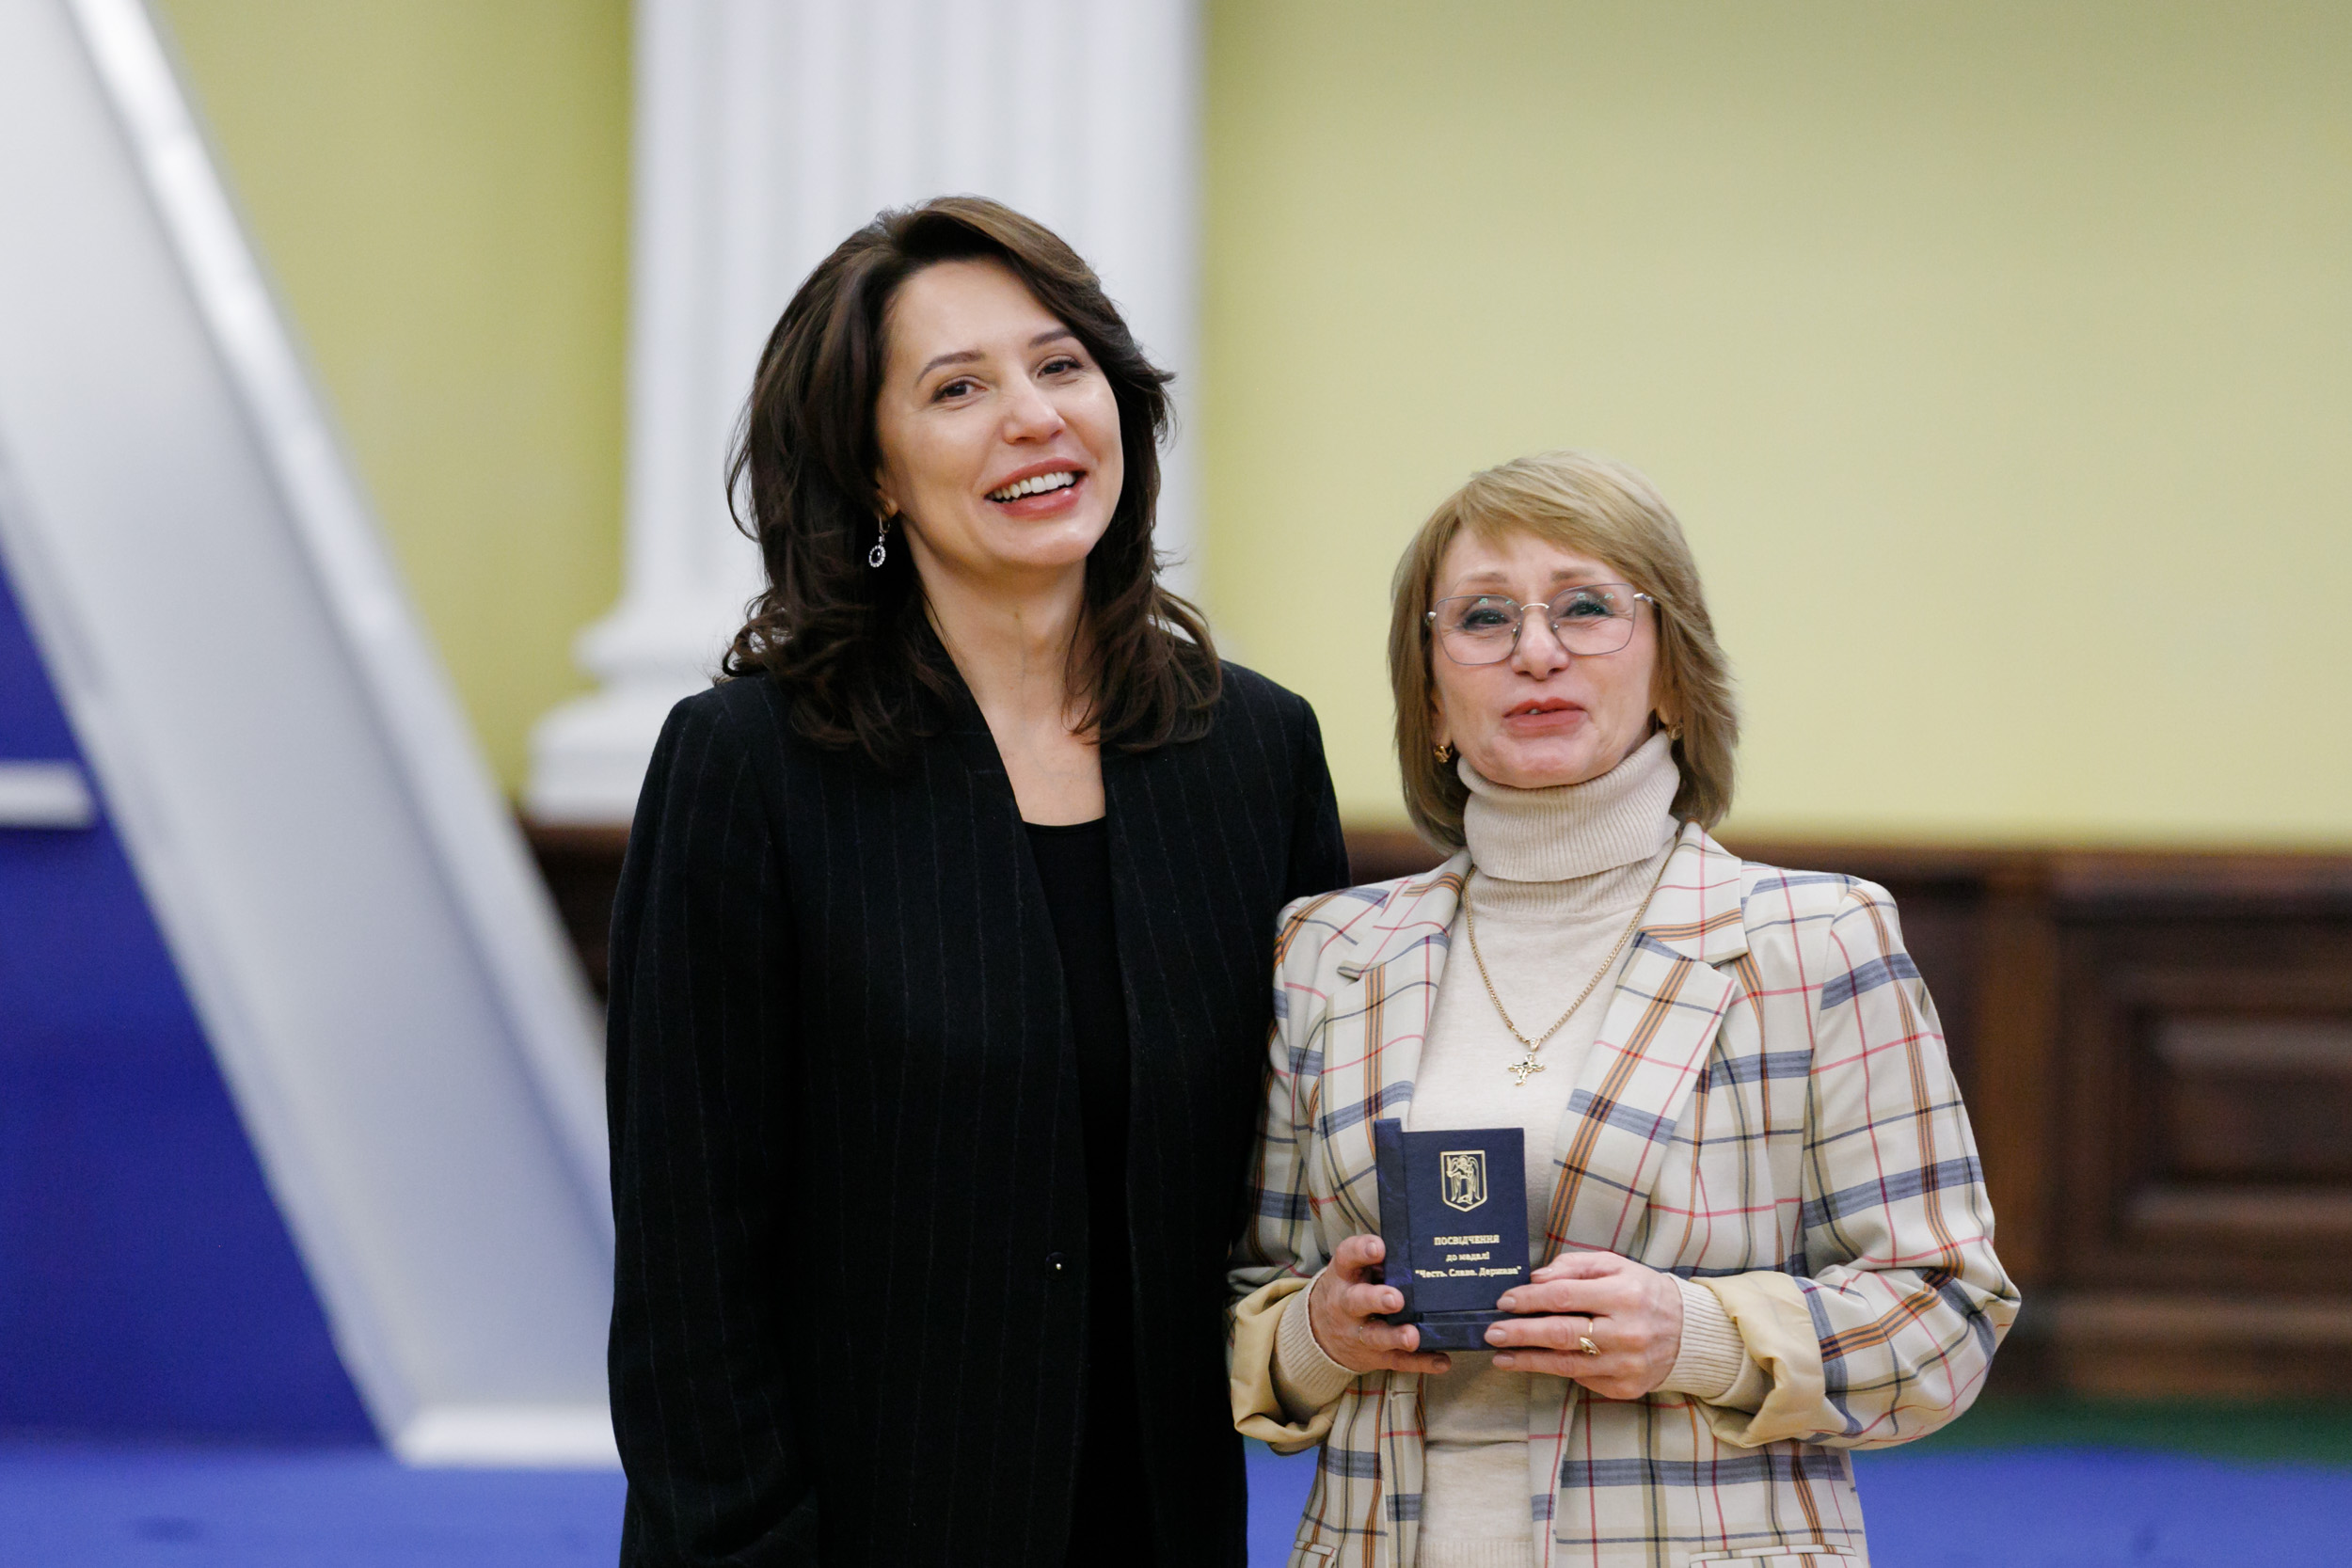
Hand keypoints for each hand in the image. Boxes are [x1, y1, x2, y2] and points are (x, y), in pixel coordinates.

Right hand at [1307, 1234, 1453, 1376]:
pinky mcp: (1376, 1356)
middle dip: (1376, 1299)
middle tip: (1396, 1299)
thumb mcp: (1354, 1271)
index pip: (1348, 1257)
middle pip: (1358, 1301)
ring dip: (1395, 1337)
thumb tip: (1418, 1251)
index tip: (1379, 1247)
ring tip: (1412, 1336)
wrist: (1320, 1333)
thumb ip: (1379, 1263)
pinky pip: (1399, 1360)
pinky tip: (1441, 1361)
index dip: (1362, 1251)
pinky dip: (1421, 1362)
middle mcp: (1348, 1304)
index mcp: (1344, 1275)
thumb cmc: (1349, 1290)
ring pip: (1376, 1336)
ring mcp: (1360, 1333)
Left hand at [1483, 1251, 1681, 1399]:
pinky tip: (1538, 1364)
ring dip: (1528, 1361)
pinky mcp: (1626, 1388)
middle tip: (1492, 1333)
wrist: (1688, 1332)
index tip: (1504, 1302)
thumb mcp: (1615, 1265)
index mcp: (1624, 1295)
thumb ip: (1574, 1267)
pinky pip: (1583, 1380)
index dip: (1529, 1300)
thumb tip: (1536, 1279)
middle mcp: (1626, 1333)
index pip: (1563, 1297)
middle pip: (1560, 1334)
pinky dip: (1558, 1370)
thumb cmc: (1642, 1292)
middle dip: (1520, 1334)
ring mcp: (1627, 1365)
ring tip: (1502, 1357)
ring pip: (1566, 1365)